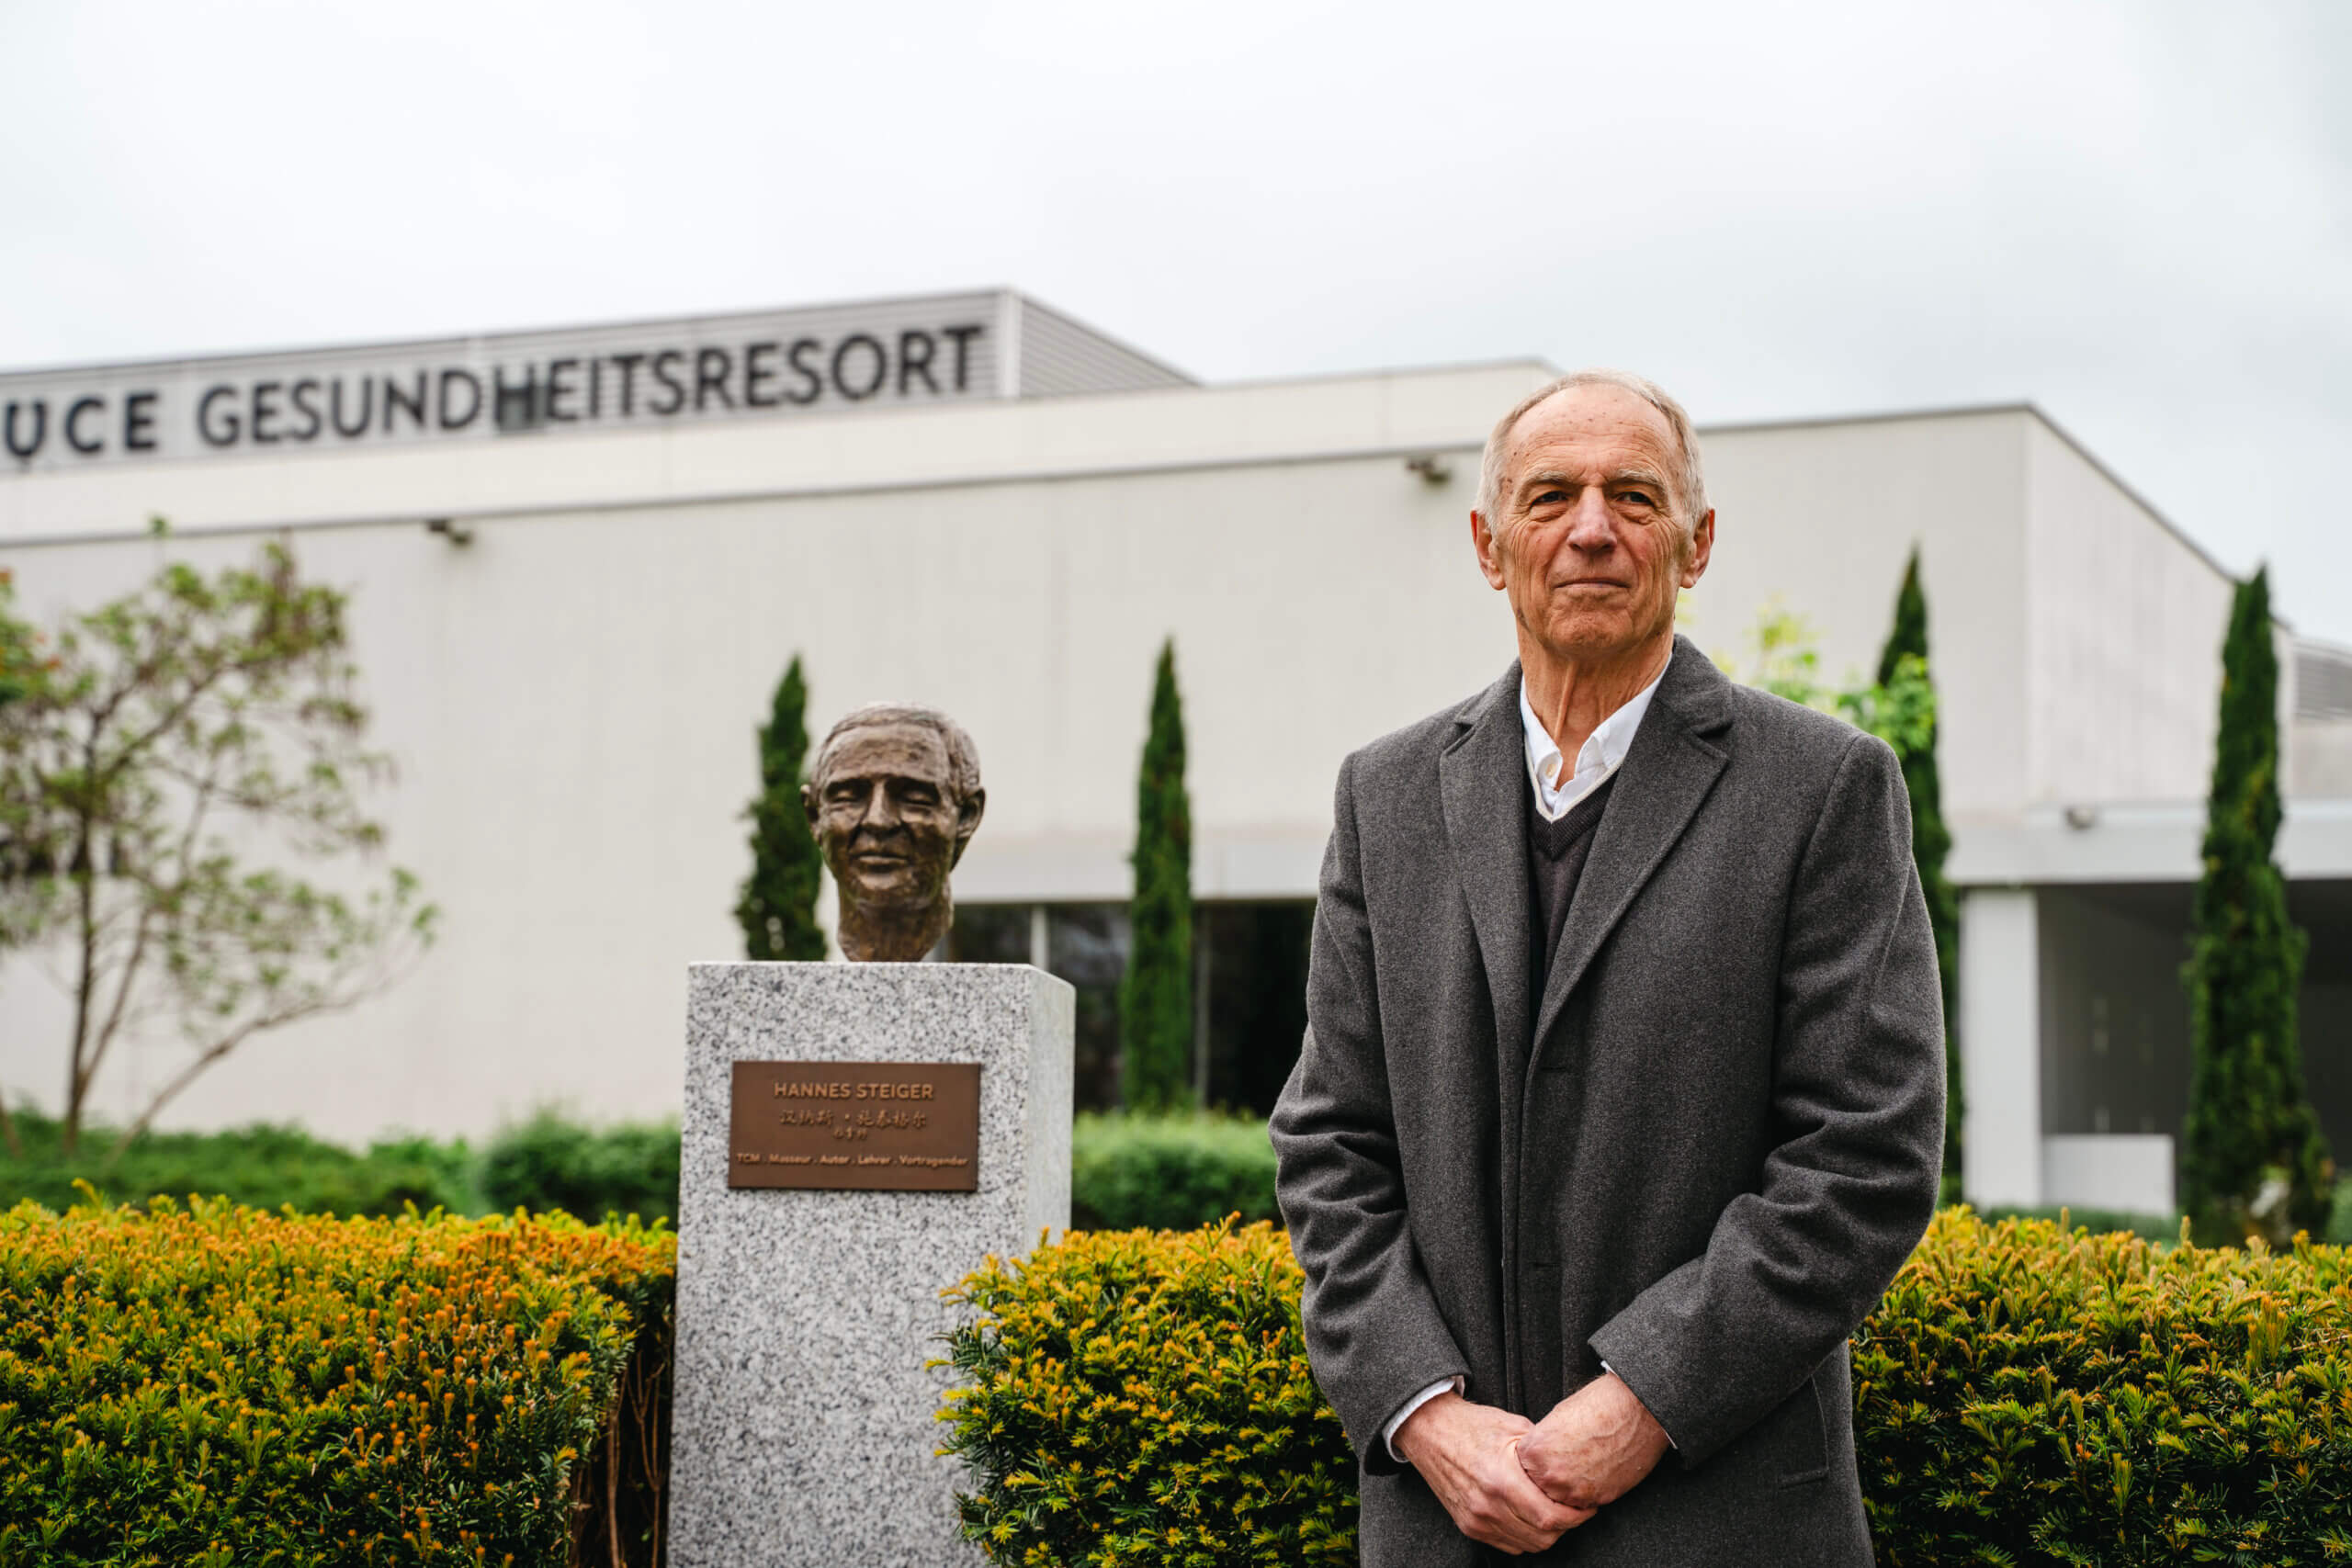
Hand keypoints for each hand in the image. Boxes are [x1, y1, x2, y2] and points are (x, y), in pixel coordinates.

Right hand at [1394, 1391, 1594, 1553]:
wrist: (1429, 1432)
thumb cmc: (1473, 1425)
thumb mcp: (1514, 1428)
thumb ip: (1542, 1454)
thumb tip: (1573, 1467)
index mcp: (1501, 1479)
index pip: (1550, 1516)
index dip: (1576, 1516)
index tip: (1587, 1506)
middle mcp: (1487, 1506)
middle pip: (1543, 1536)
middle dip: (1566, 1526)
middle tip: (1575, 1510)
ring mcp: (1476, 1520)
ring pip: (1528, 1545)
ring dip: (1547, 1533)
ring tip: (1554, 1513)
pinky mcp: (1469, 1527)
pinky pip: (1508, 1545)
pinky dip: (1525, 1537)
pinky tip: (1531, 1517)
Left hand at [1517, 1372, 1671, 1510]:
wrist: (1635, 1411)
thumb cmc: (1595, 1406)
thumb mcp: (1554, 1420)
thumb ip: (1540, 1446)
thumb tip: (1536, 1461)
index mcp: (1534, 1452)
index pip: (1521, 1468)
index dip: (1535, 1461)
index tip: (1546, 1453)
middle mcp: (1550, 1476)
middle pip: (1538, 1487)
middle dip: (1548, 1478)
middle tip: (1565, 1461)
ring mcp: (1573, 1491)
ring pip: (1559, 1500)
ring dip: (1566, 1489)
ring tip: (1580, 1466)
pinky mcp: (1597, 1499)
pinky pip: (1582, 1504)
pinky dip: (1586, 1492)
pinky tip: (1594, 1472)